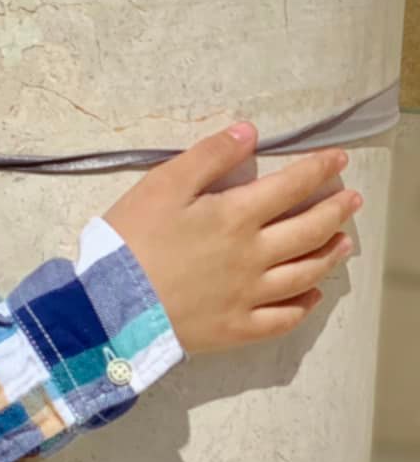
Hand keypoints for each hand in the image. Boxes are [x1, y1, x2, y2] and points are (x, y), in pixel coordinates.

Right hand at [100, 123, 361, 355]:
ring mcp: (249, 296)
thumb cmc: (130, 240)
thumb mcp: (162, 185)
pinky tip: (311, 296)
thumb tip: (249, 133)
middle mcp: (254, 255)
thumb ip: (208, 156)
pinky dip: (303, 306)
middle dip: (336, 211)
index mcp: (236, 216)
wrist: (109, 306)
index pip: (292, 187)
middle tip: (353, 200)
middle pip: (309, 230)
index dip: (320, 170)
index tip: (340, 160)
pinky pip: (283, 319)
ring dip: (329, 255)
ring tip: (343, 243)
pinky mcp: (237, 328)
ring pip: (304, 274)